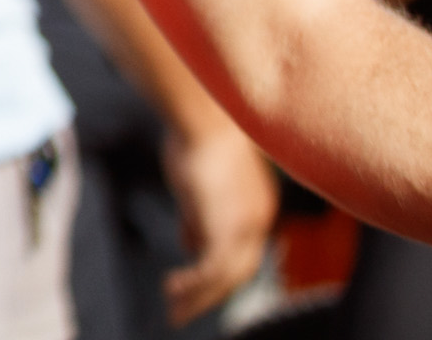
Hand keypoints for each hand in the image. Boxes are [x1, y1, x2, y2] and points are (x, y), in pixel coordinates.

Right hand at [162, 111, 278, 324]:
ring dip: (200, 296)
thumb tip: (189, 244)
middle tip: (180, 311)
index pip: (238, 250)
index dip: (215, 270)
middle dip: (210, 294)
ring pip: (227, 277)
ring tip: (173, 310)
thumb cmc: (195, 137)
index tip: (188, 283)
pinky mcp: (227, 229)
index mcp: (256, 206)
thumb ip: (196, 215)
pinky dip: (194, 284)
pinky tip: (173, 288)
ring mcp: (246, 226)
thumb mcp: (195, 182)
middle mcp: (258, 220)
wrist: (202, 119)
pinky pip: (212, 269)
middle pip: (238, 271)